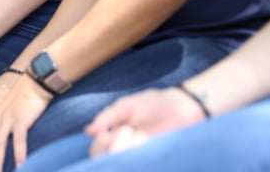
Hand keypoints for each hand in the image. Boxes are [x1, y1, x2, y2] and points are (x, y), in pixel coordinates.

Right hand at [85, 87, 207, 156]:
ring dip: (131, 150)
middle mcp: (125, 149)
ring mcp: (140, 156)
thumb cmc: (152, 103)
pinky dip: (144, 157)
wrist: (181, 106)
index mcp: (114, 136)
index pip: (97, 150)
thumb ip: (107, 117)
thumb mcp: (126, 106)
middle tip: (130, 131)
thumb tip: (88, 131)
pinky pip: (144, 166)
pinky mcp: (155, 160)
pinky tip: (150, 140)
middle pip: (108, 161)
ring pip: (125, 164)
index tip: (110, 131)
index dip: (101, 144)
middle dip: (117, 147)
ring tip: (143, 134)